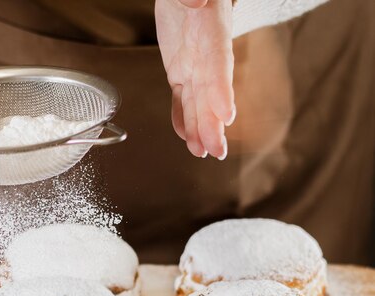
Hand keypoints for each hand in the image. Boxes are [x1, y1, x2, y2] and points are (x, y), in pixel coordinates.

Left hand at [155, 0, 235, 158]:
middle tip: (216, 150)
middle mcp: (206, 54)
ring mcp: (193, 65)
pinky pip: (181, 98)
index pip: (218, 65)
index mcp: (212, 32)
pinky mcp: (179, 70)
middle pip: (211, 93)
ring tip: (202, 153)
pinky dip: (182, 118)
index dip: (222, 90)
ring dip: (199, 129)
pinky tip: (185, 136)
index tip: (225, 114)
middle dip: (213, 123)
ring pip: (197, 102)